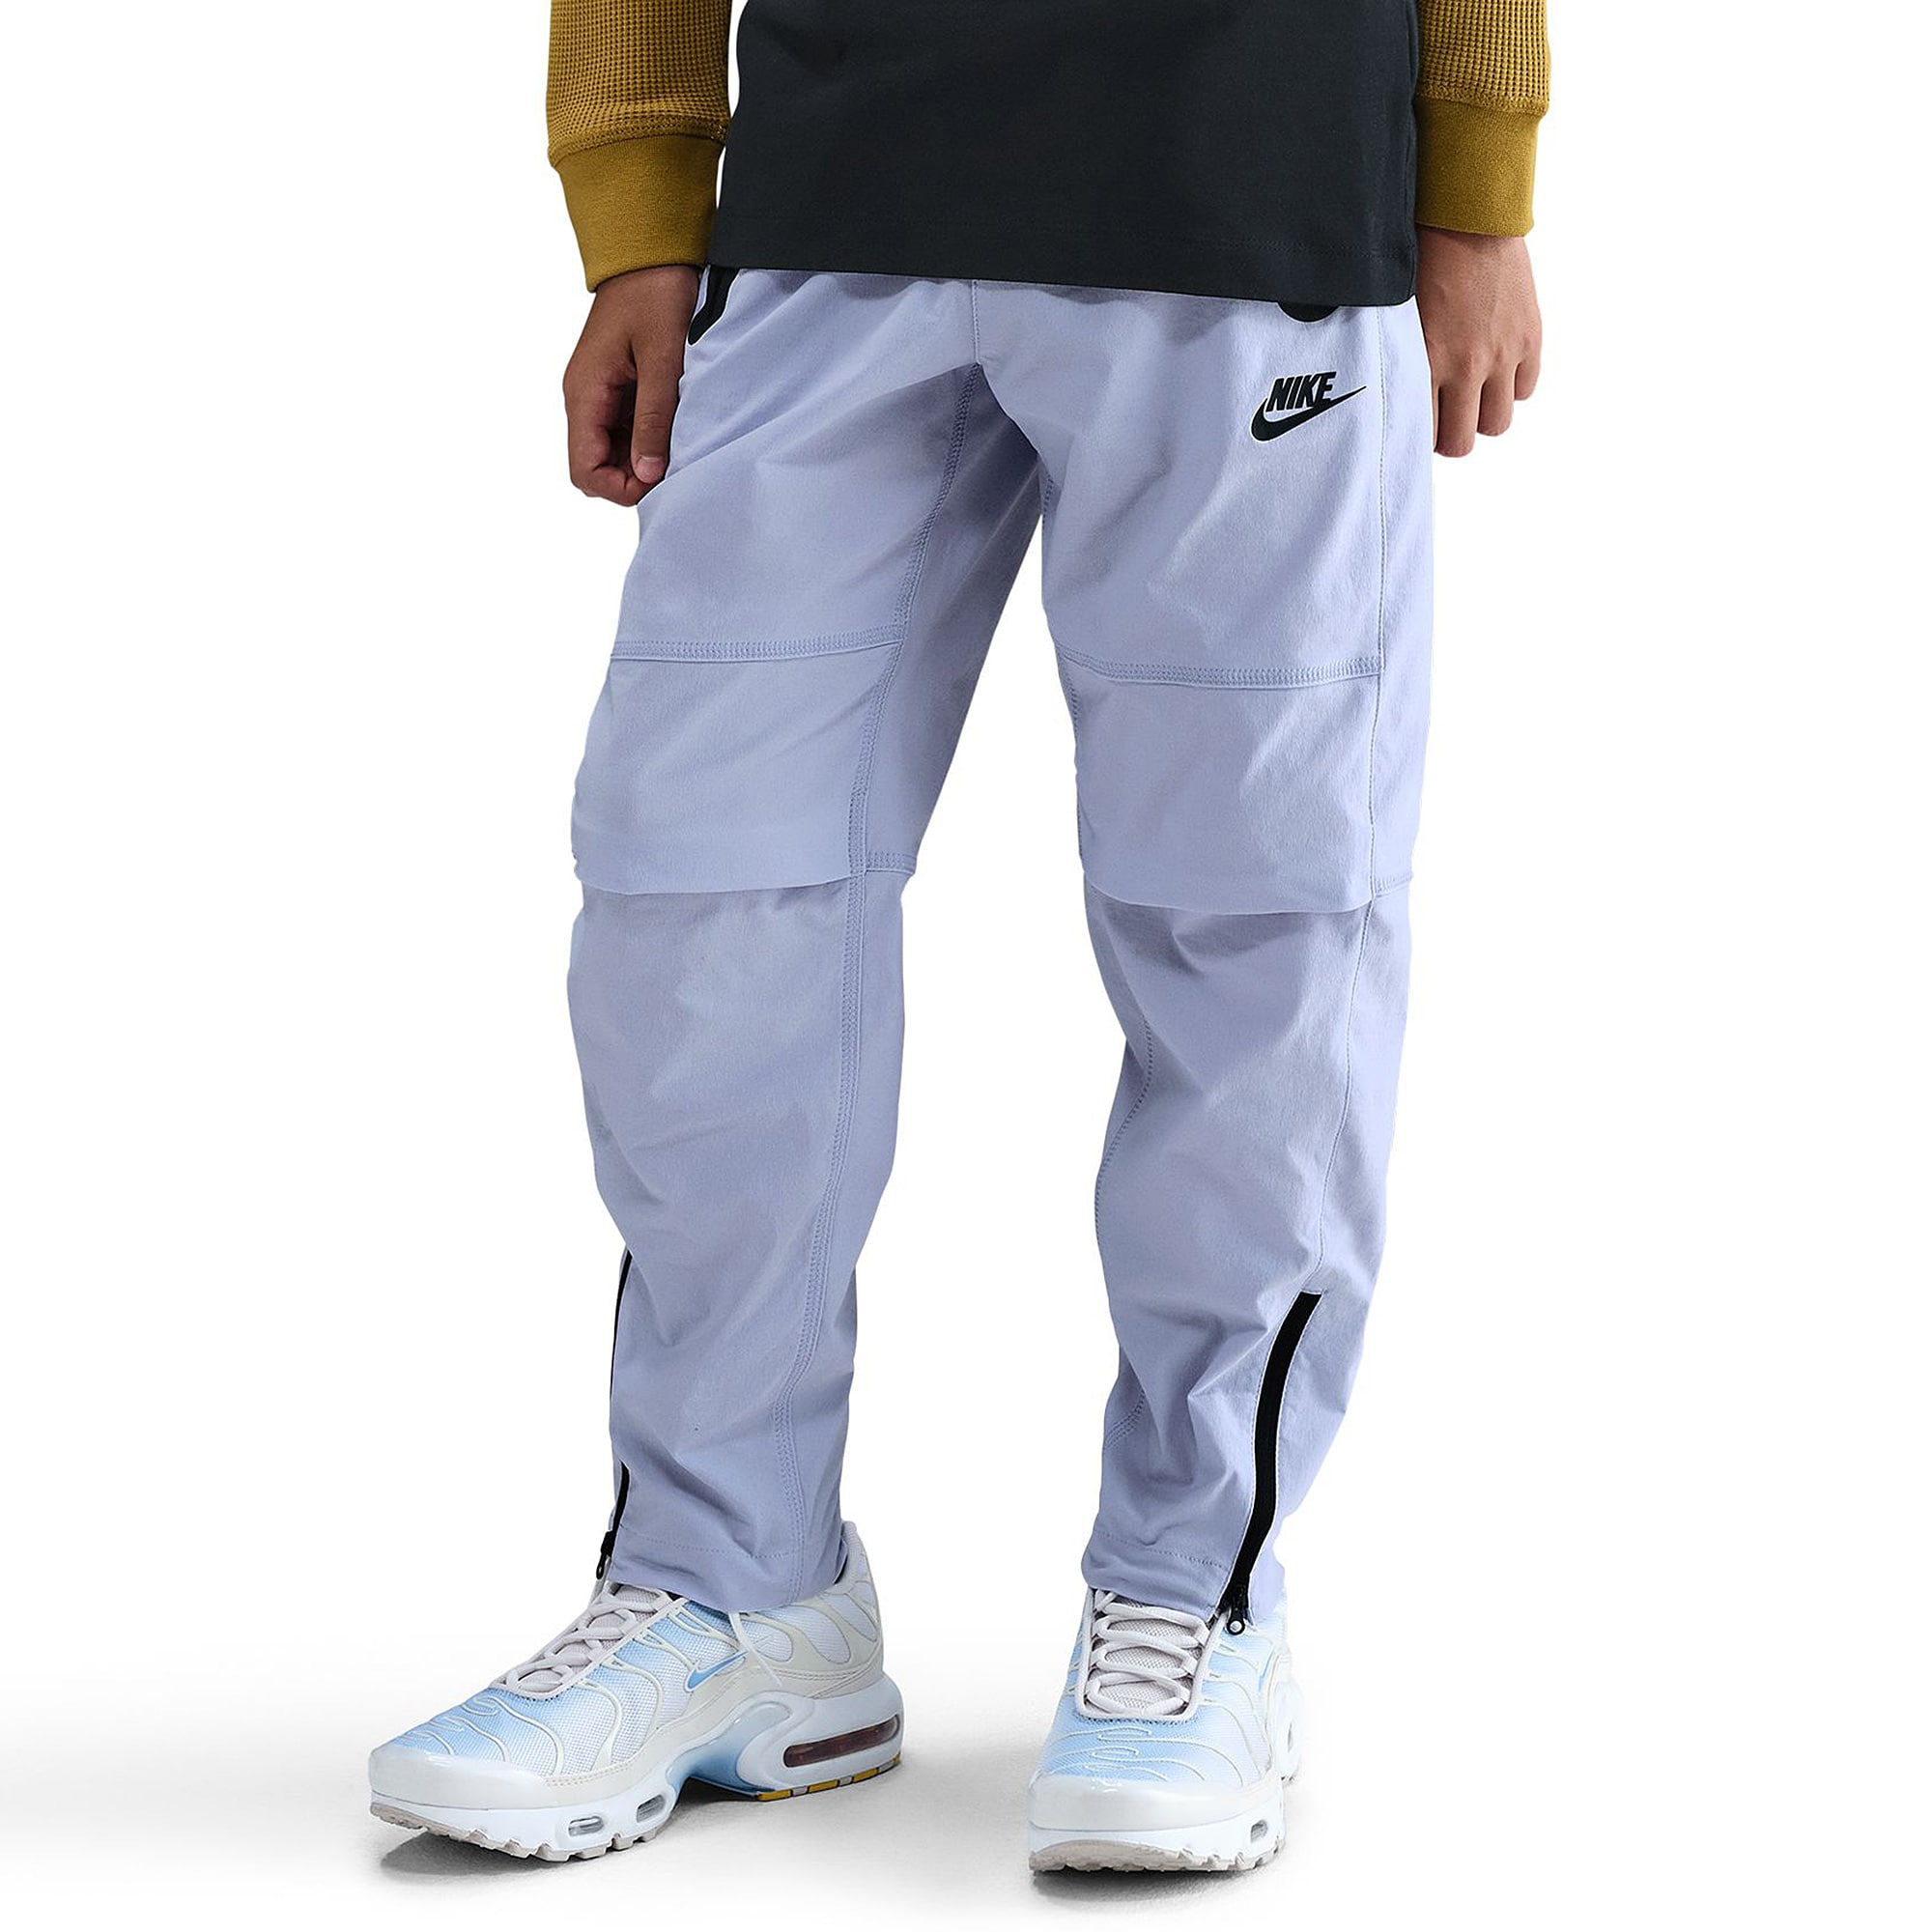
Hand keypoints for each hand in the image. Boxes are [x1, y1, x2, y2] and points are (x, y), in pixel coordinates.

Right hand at [563, 265, 700, 503]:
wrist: (649, 252)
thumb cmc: (655, 293)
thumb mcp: (662, 358)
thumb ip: (654, 417)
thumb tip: (647, 472)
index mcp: (585, 393)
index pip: (584, 470)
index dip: (620, 487)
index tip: (659, 477)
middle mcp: (584, 398)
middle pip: (596, 467)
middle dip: (633, 477)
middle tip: (674, 462)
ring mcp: (598, 394)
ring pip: (612, 452)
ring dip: (642, 458)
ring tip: (677, 441)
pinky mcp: (615, 388)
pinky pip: (624, 430)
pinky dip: (647, 437)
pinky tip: (673, 425)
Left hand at [1414, 228, 1541, 457]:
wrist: (1468, 214)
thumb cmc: (1421, 257)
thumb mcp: (1397, 315)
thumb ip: (1401, 359)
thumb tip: (1395, 395)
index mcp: (1427, 360)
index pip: (1423, 434)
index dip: (1418, 437)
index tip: (1415, 426)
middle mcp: (1467, 365)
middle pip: (1462, 442)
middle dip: (1450, 435)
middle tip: (1442, 417)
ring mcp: (1503, 353)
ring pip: (1497, 423)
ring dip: (1482, 415)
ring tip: (1470, 395)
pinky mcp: (1530, 336)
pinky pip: (1525, 389)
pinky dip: (1511, 386)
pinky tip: (1495, 370)